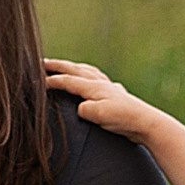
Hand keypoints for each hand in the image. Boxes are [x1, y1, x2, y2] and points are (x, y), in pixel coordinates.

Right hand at [43, 59, 169, 144]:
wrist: (147, 123)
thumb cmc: (123, 119)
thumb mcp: (98, 114)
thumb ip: (84, 109)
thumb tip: (81, 108)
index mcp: (94, 87)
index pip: (68, 80)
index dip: (52, 79)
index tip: (37, 80)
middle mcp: (101, 83)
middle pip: (76, 70)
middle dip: (59, 65)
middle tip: (43, 62)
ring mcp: (110, 88)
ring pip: (88, 72)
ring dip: (75, 68)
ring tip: (67, 66)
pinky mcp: (117, 95)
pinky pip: (99, 79)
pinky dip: (91, 76)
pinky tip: (95, 81)